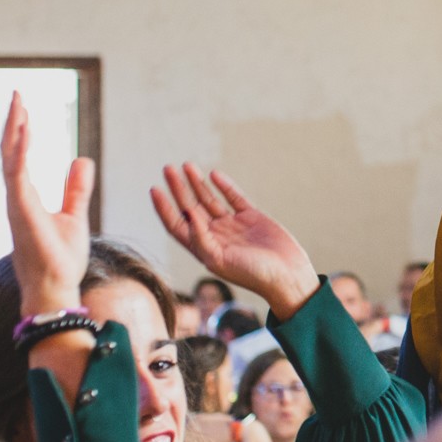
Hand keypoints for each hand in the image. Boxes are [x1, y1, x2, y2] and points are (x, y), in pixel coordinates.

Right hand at [2, 91, 94, 317]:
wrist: (56, 287)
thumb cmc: (60, 258)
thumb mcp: (74, 215)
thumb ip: (75, 189)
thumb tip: (81, 160)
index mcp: (25, 197)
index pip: (20, 156)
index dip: (20, 131)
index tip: (24, 107)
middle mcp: (16, 197)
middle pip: (10, 152)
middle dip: (13, 122)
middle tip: (18, 94)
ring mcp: (16, 204)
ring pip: (10, 159)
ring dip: (14, 130)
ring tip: (19, 104)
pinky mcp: (22, 211)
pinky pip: (18, 175)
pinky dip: (20, 152)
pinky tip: (24, 131)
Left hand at [151, 164, 319, 321]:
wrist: (287, 276)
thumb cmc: (253, 275)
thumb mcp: (220, 261)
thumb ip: (201, 239)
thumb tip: (186, 214)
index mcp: (204, 248)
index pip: (177, 224)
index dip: (164, 208)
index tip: (155, 189)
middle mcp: (215, 235)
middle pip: (190, 207)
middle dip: (178, 188)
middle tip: (168, 168)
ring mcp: (233, 225)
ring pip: (210, 199)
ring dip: (197, 183)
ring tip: (187, 165)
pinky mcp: (252, 217)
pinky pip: (235, 198)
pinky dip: (225, 186)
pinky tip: (214, 175)